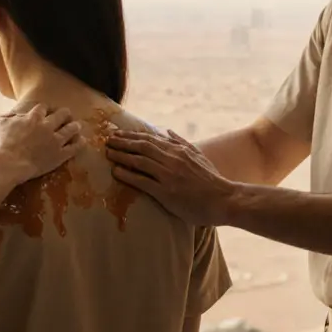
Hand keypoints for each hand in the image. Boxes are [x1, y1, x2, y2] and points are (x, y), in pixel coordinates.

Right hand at [0, 104, 82, 185]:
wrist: (10, 163)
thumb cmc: (2, 144)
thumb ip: (4, 120)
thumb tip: (0, 117)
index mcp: (33, 117)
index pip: (42, 107)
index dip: (45, 109)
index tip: (45, 110)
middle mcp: (47, 126)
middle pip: (61, 114)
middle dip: (64, 113)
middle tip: (66, 114)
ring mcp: (55, 140)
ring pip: (71, 129)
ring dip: (75, 126)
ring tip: (77, 125)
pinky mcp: (60, 154)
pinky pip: (74, 147)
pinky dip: (79, 143)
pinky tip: (82, 141)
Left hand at [106, 129, 235, 225]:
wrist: (224, 199)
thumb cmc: (212, 180)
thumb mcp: (198, 155)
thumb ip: (182, 143)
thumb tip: (167, 131)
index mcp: (179, 150)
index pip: (150, 139)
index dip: (132, 136)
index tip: (118, 133)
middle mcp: (172, 159)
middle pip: (142, 147)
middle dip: (123, 142)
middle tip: (107, 140)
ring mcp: (168, 175)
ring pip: (139, 161)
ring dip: (121, 156)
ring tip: (107, 153)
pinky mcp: (166, 192)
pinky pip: (142, 181)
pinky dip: (127, 175)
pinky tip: (116, 172)